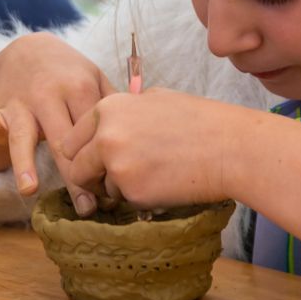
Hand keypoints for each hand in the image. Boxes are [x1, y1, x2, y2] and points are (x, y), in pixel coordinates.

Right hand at [0, 32, 111, 197]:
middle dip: (74, 176)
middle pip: (63, 142)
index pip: (93, 134)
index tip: (113, 191)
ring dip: (25, 162)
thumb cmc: (71, 74)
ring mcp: (21, 102)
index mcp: (80, 89)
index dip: (103, 163)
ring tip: (29, 189)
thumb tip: (141, 142)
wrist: (29, 49)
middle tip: (87, 208)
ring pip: (22, 134)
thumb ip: (116, 108)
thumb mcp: (97, 80)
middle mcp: (49, 95)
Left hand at [54, 89, 253, 213]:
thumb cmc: (199, 121)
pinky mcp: (132, 191)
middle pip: (75, 168)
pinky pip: (125, 200)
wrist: (230, 148)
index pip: (70, 140)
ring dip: (118, 188)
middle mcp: (104, 135)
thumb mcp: (155, 99)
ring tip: (153, 175)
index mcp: (107, 108)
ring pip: (101, 187)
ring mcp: (116, 165)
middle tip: (112, 180)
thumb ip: (123, 111)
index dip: (82, 155)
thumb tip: (106, 123)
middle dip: (91, 177)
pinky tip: (164, 184)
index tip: (93, 163)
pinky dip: (139, 197)